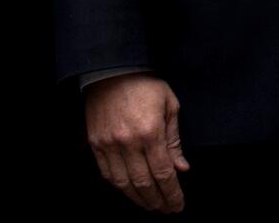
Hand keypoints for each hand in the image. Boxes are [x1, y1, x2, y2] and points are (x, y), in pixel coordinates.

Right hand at [84, 73, 187, 212]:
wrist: (113, 69)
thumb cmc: (145, 85)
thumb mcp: (169, 105)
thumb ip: (174, 140)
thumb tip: (181, 169)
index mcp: (151, 132)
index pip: (163, 173)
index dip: (172, 193)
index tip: (178, 205)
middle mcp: (129, 143)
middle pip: (144, 184)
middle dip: (158, 201)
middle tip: (166, 209)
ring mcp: (110, 145)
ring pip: (124, 184)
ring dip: (139, 199)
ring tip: (151, 205)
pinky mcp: (96, 144)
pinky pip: (108, 175)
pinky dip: (120, 187)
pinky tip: (130, 191)